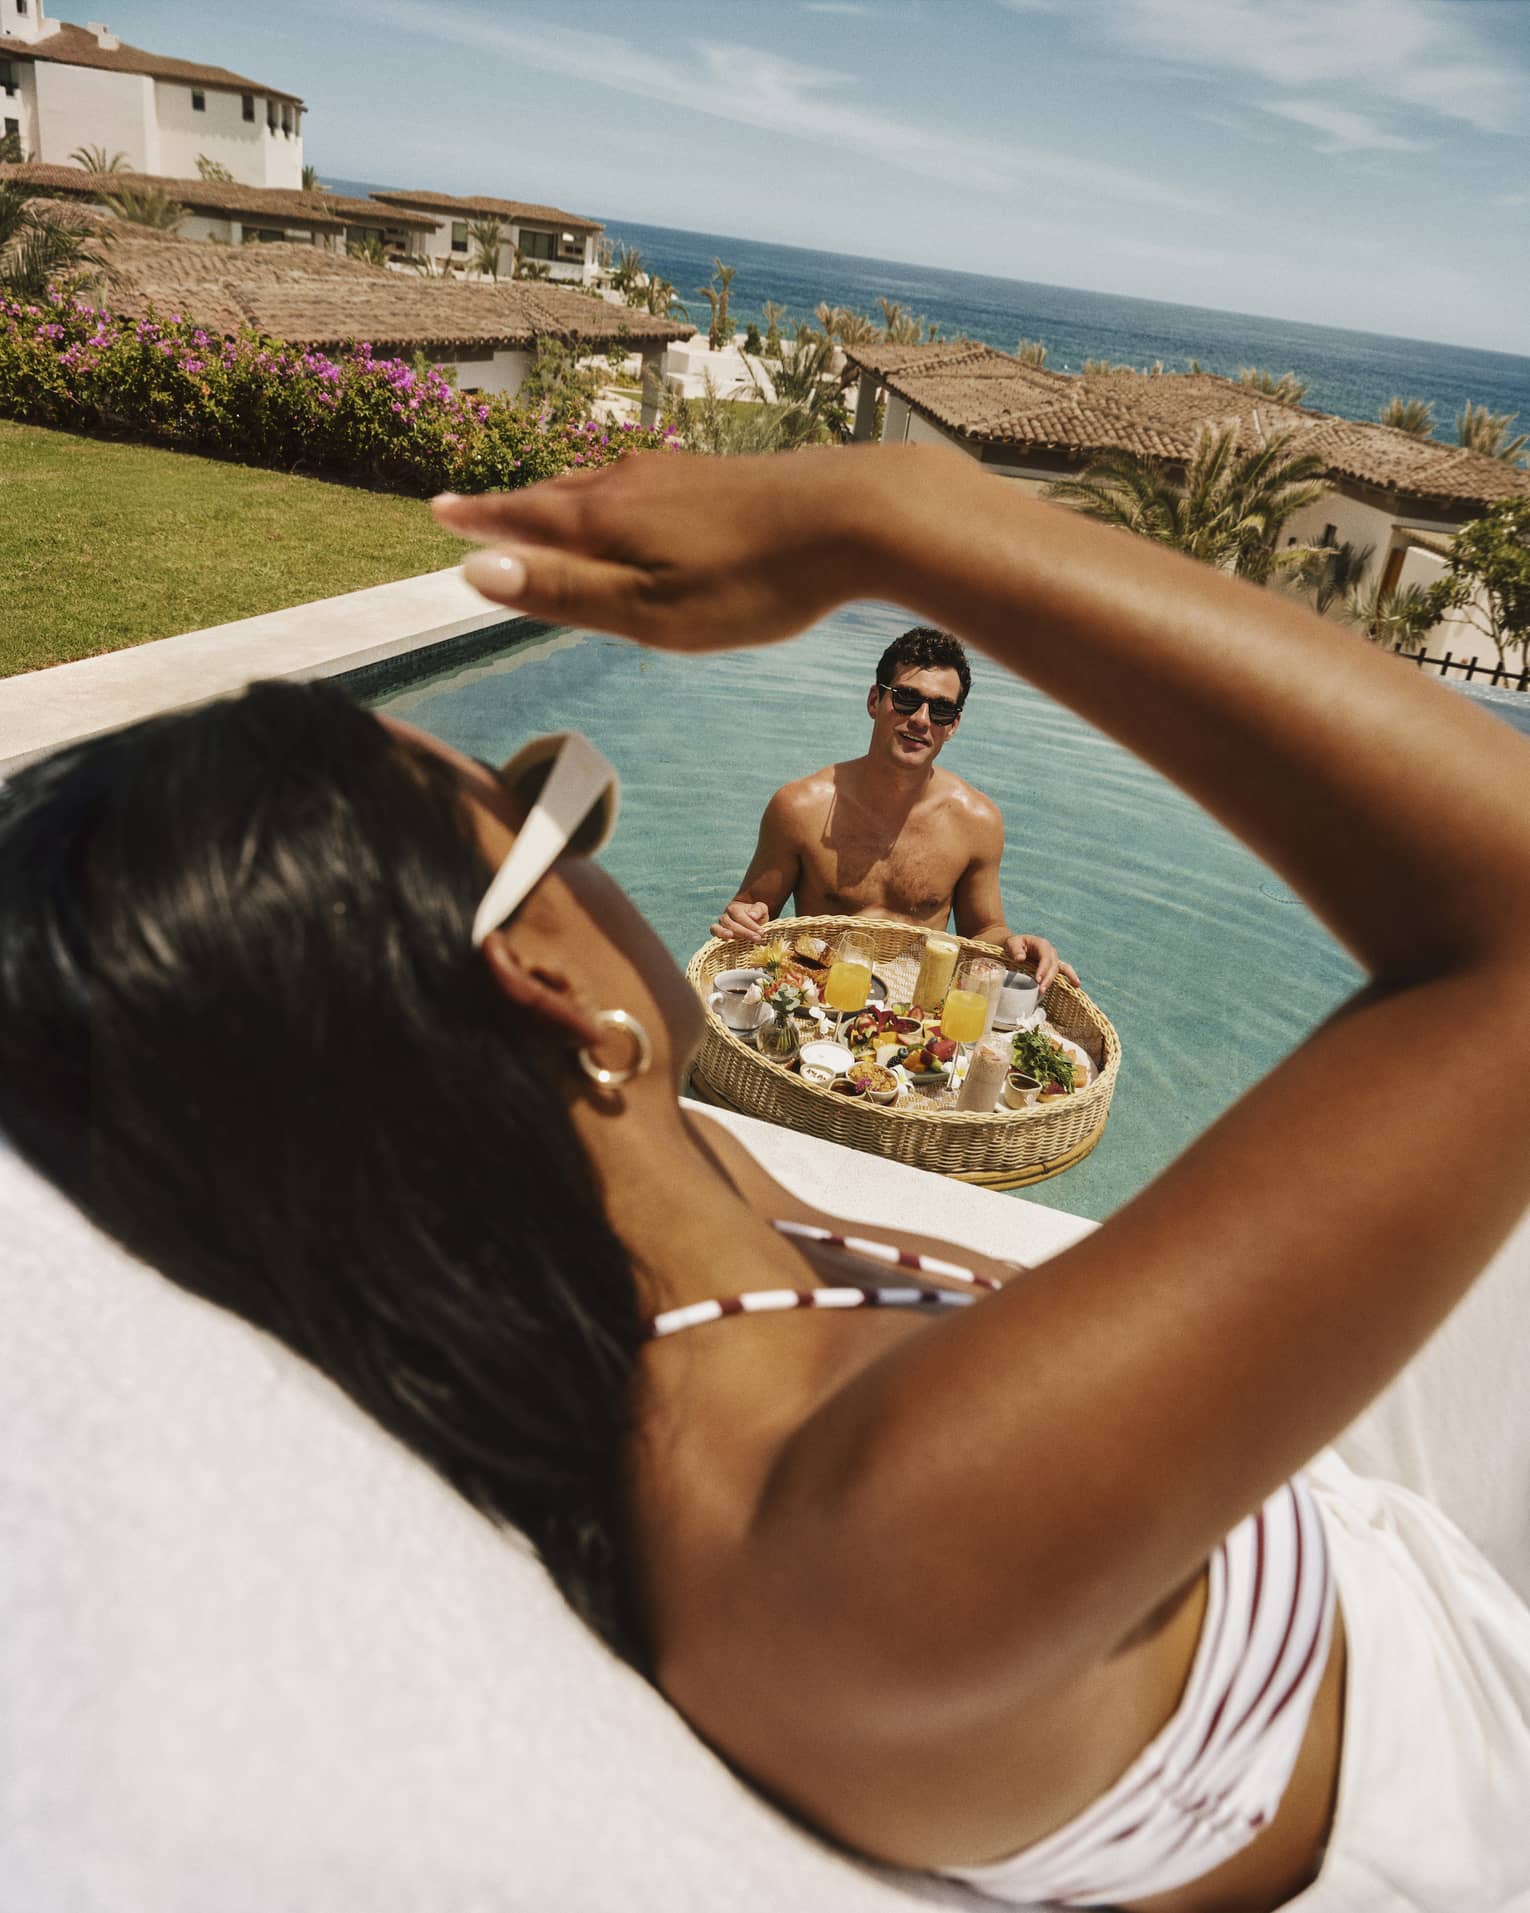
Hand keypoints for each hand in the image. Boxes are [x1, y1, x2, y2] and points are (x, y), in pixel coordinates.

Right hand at [435, 448, 885, 652]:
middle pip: (556, 497)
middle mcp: (631, 484)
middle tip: (475, 510)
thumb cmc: (754, 578)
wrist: (856, 515)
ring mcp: (678, 475)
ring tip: (543, 507)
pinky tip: (636, 505)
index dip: (479, 519)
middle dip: (514, 508)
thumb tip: (475, 570)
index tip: (437, 509)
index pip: (522, 518)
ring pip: (602, 487)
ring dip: (563, 500)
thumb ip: (564, 592)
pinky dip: (616, 499)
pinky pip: (645, 487)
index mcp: (605, 521)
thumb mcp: (649, 611)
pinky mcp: (720, 476)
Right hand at [710, 899, 770, 944]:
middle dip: (744, 932)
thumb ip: (758, 910)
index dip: (750, 924)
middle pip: (730, 923)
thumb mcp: (761, 909)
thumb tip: (752, 916)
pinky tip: (726, 940)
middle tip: (757, 938)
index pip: (739, 915)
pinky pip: (714, 933)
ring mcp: (721, 925)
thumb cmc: (756, 915)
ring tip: (731, 936)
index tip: (761, 932)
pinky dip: (718, 936)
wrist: (749, 919)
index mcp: (735, 907)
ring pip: (718, 927)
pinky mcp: (719, 934)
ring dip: (725, 933)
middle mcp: (725, 916)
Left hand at [1003, 934, 1077, 992]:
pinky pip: (1064, 970)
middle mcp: (1051, 951)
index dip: (1043, 969)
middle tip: (1041, 990)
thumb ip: (1015, 950)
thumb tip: (1020, 958)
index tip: (1037, 980)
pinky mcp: (1053, 965)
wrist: (1016, 946)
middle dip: (1048, 979)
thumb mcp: (1012, 943)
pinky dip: (1071, 977)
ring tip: (1064, 989)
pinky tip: (1076, 985)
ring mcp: (1054, 959)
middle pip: (1053, 966)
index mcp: (1042, 945)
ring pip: (1060, 969)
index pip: (1045, 958)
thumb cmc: (1014, 944)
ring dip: (1059, 980)